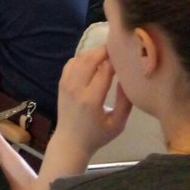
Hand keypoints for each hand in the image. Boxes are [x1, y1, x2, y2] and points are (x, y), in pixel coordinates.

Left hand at [51, 46, 131, 160]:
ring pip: (79, 58)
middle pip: (90, 59)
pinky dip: (82, 57)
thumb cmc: (97, 135)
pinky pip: (71, 63)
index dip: (116, 60)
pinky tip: (92, 60)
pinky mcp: (61, 83)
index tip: (127, 57)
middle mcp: (76, 88)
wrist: (70, 141)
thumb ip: (125, 102)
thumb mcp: (118, 123)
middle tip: (118, 48)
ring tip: (108, 53)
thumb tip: (128, 80)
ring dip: (93, 52)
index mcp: (91, 99)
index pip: (104, 71)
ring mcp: (66, 84)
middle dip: (104, 50)